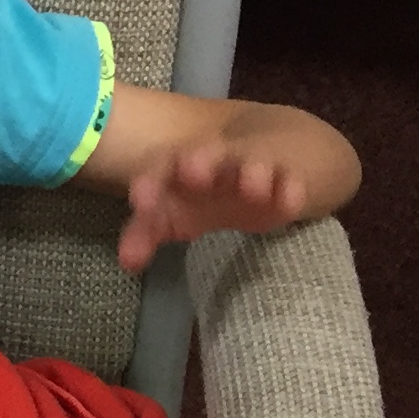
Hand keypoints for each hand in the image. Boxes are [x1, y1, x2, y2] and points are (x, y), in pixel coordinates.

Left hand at [116, 141, 313, 272]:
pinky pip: (292, 180)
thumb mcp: (179, 211)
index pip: (159, 168)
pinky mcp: (291, 176)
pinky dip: (291, 190)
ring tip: (252, 188)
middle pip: (204, 154)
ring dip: (251, 173)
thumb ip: (147, 232)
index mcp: (181, 166)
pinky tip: (290, 201)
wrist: (275, 158)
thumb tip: (126, 263)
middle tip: (192, 174)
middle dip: (197, 162)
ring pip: (252, 163)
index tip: (140, 202)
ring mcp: (255, 165)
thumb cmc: (214, 192)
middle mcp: (216, 161)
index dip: (149, 183)